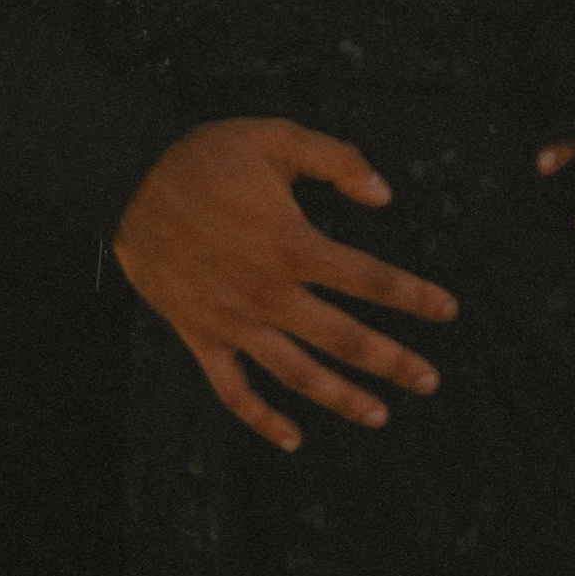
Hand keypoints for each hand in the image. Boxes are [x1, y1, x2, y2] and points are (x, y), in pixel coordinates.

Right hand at [112, 116, 457, 452]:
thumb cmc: (205, 156)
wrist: (126, 180)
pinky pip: (234, 390)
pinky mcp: (200, 336)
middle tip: (430, 380)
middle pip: (344, 338)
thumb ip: (337, 161)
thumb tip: (385, 196)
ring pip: (298, 373)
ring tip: (380, 415)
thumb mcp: (275, 137)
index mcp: (293, 244)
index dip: (414, 297)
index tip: (448, 310)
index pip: (370, 279)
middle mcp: (269, 293)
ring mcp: (234, 321)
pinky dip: (262, 419)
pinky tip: (292, 438)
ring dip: (342, 398)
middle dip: (393, 362)